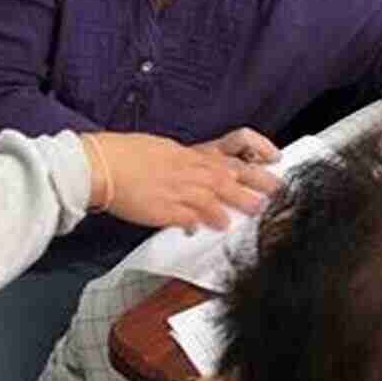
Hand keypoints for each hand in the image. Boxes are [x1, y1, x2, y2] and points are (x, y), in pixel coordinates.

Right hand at [82, 132, 279, 233]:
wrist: (104, 164)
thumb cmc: (129, 154)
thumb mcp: (164, 151)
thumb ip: (185, 164)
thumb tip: (196, 174)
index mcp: (190, 153)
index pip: (231, 153)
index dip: (255, 156)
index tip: (274, 160)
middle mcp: (188, 169)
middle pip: (229, 175)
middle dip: (256, 184)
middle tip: (277, 192)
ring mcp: (178, 189)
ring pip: (214, 196)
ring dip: (236, 205)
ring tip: (256, 212)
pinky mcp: (164, 209)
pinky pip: (187, 218)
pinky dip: (198, 223)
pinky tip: (207, 229)